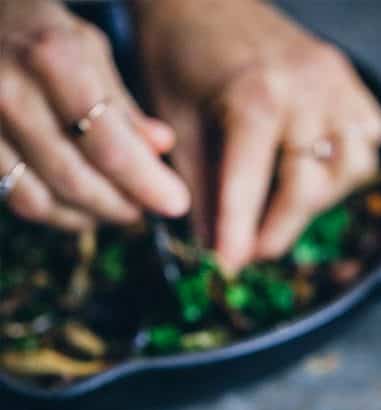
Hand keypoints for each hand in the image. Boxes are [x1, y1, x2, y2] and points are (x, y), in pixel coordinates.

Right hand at [0, 0, 189, 229]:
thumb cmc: (42, 36)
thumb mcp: (89, 51)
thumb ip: (124, 105)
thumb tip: (163, 147)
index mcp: (52, 60)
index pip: (110, 146)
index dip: (147, 183)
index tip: (176, 203)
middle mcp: (12, 94)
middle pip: (78, 181)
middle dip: (121, 205)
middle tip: (145, 210)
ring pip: (48, 199)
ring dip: (92, 215)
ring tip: (118, 207)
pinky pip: (23, 200)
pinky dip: (60, 214)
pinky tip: (82, 207)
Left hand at [137, 0, 380, 271]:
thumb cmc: (182, 57)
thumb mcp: (176, 126)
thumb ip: (199, 190)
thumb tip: (213, 250)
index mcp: (254, 93)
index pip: (251, 181)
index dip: (240, 232)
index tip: (230, 267)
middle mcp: (306, 86)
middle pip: (308, 185)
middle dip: (279, 228)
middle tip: (252, 250)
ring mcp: (336, 82)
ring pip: (352, 168)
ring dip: (318, 200)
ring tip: (281, 209)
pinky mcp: (351, 82)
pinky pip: (369, 140)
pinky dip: (345, 166)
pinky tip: (310, 171)